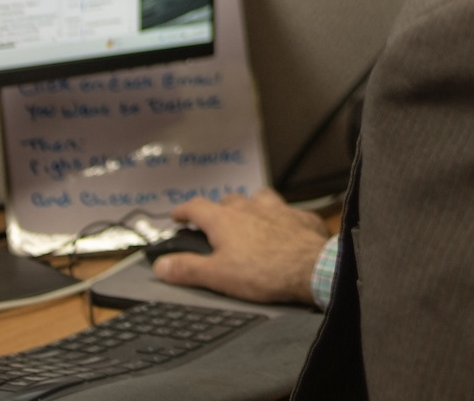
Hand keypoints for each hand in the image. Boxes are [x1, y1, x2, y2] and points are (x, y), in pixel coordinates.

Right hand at [155, 190, 331, 303]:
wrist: (312, 268)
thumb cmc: (264, 272)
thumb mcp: (217, 276)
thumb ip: (187, 269)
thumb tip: (162, 265)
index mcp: (225, 219)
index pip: (196, 207)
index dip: (183, 211)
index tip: (177, 216)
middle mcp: (250, 207)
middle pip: (228, 200)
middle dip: (218, 210)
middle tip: (213, 225)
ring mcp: (277, 209)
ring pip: (258, 198)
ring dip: (250, 207)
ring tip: (248, 220)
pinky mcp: (301, 218)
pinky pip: (287, 211)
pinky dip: (281, 218)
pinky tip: (283, 229)